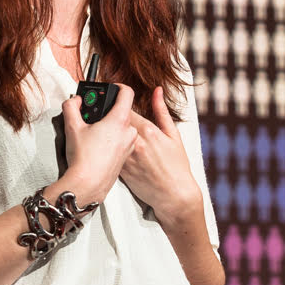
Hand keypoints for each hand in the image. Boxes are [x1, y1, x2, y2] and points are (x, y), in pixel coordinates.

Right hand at [60, 84, 137, 204]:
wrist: (88, 185)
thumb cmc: (83, 158)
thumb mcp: (72, 127)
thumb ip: (71, 107)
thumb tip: (74, 101)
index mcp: (119, 120)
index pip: (127, 93)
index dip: (118, 86)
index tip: (111, 88)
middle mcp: (129, 132)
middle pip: (123, 111)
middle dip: (108, 110)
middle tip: (93, 115)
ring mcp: (130, 145)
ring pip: (123, 127)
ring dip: (110, 125)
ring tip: (93, 132)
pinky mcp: (127, 157)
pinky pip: (122, 140)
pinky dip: (112, 138)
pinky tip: (98, 146)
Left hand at [120, 87, 200, 224]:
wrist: (173, 194)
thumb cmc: (176, 166)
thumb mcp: (173, 135)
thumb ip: (161, 111)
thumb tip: (157, 91)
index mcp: (148, 131)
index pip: (126, 108)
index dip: (120, 102)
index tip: (117, 99)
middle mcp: (135, 143)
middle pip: (114, 122)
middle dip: (111, 116)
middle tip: (108, 112)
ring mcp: (126, 157)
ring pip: (109, 137)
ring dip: (107, 132)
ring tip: (107, 130)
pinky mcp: (121, 170)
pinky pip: (110, 154)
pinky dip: (108, 149)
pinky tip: (110, 148)